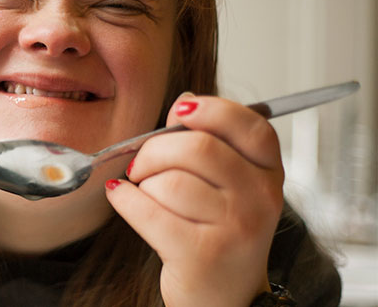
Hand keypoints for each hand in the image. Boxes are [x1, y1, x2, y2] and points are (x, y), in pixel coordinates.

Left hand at [105, 93, 283, 305]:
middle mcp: (261, 198)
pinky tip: (122, 197)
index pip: (248, 124)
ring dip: (144, 183)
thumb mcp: (229, 184)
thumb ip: (211, 141)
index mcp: (269, 172)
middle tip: (142, 165)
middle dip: (155, 150)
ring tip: (146, 193)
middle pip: (197, 148)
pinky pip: (148, 210)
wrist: (224, 297)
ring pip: (170, 181)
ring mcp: (236, 228)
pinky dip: (125, 199)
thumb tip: (183, 102)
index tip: (178, 114)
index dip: (209, 110)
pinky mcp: (203, 254)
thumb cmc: (218, 231)